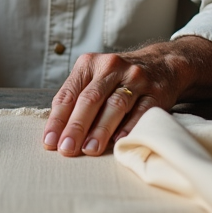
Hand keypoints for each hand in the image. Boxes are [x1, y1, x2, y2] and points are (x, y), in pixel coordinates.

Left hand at [42, 50, 173, 156]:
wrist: (161, 64)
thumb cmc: (118, 78)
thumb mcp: (94, 79)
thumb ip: (77, 100)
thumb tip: (57, 135)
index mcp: (89, 64)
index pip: (69, 93)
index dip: (58, 119)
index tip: (50, 141)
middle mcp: (111, 67)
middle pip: (90, 99)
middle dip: (76, 126)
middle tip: (66, 148)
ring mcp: (135, 78)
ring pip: (115, 105)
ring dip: (101, 129)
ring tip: (90, 149)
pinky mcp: (155, 92)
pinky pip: (140, 111)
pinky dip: (128, 127)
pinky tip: (118, 141)